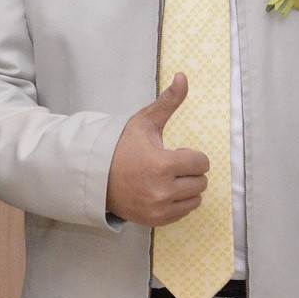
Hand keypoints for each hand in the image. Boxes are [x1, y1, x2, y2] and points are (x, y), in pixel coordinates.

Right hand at [105, 74, 210, 226]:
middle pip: (201, 182)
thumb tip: (184, 76)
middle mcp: (163, 191)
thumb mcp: (145, 122)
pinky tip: (163, 191)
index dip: (191, 155)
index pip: (201, 163)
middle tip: (171, 165)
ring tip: (168, 178)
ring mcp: (159, 209)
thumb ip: (168, 101)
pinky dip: (179, 202)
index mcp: (163, 164)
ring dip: (187, 188)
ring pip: (195, 199)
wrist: (97, 176)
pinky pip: (184, 213)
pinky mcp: (155, 221)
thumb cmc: (122, 146)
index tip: (177, 152)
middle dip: (190, 171)